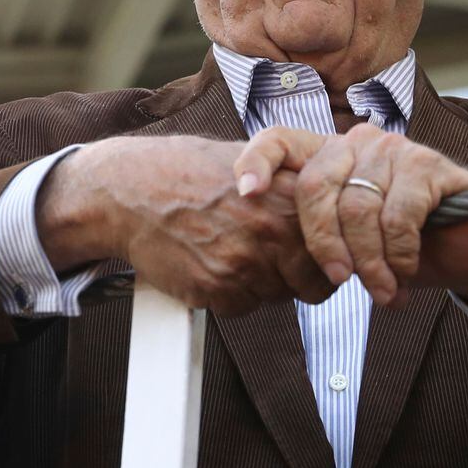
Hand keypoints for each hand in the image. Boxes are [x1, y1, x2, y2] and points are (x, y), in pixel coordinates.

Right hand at [36, 136, 334, 315]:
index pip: (337, 249)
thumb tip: (331, 211)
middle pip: (315, 283)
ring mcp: (243, 262)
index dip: (329, 256)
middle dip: (300, 278)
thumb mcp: (250, 161)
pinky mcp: (215, 288)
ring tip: (231, 251)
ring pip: (277, 297)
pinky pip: (241, 306)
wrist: (130, 190)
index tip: (318, 257)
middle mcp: (270, 231)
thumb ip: (292, 188)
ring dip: (262, 284)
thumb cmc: (186, 171)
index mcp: (288, 197)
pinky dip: (230, 294)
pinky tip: (209, 263)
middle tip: (274, 261)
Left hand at [233, 125, 467, 312]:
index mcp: (328, 153)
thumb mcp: (349, 242)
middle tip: (339, 280)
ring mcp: (394, 149)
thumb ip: (316, 233)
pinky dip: (399, 254)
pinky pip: (399, 215)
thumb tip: (267, 252)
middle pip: (315, 184)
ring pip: (359, 207)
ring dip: (369, 261)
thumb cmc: (402, 245)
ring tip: (383, 290)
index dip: (257, 162)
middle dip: (323, 241)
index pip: (280, 140)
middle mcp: (357, 142)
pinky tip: (407, 271)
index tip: (245, 193)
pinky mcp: (430, 165)